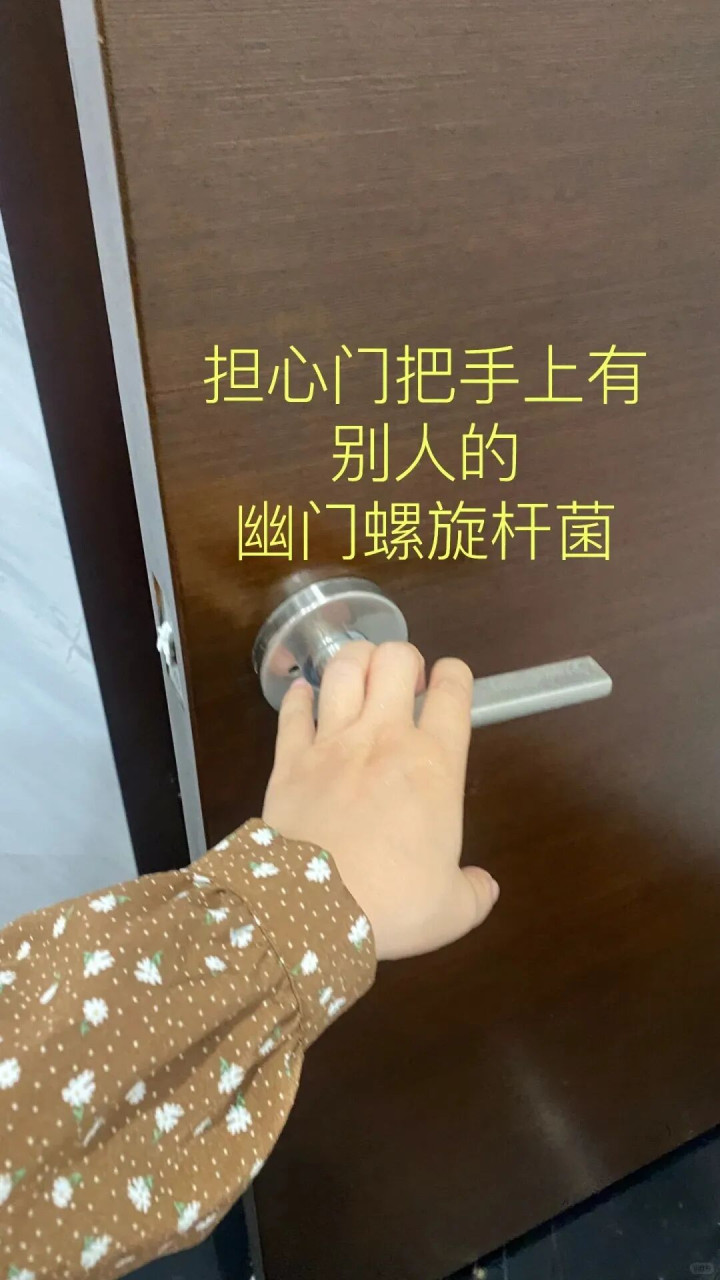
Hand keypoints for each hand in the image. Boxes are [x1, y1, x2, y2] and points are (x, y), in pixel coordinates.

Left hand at [263, 641, 498, 960]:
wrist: (315, 911)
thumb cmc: (394, 903)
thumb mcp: (452, 908)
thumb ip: (473, 891)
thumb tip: (484, 886)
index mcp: (436, 764)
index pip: (453, 692)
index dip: (454, 676)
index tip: (449, 681)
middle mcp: (385, 738)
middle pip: (395, 660)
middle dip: (403, 660)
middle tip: (404, 682)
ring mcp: (332, 742)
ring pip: (343, 668)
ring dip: (355, 662)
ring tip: (360, 675)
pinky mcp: (289, 758)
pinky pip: (293, 710)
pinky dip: (300, 698)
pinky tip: (305, 699)